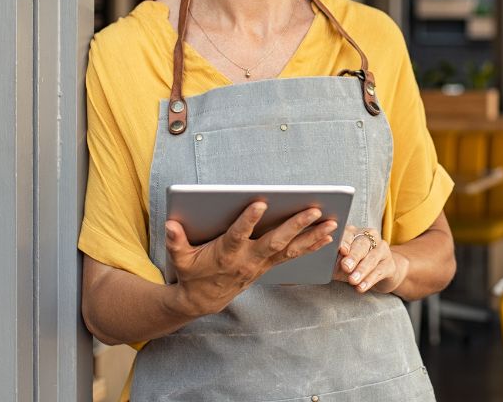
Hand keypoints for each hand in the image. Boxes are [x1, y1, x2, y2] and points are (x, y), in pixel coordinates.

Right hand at [164, 202, 337, 316]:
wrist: (204, 300)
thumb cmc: (192, 273)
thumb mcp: (180, 258)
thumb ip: (176, 241)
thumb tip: (171, 225)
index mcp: (226, 253)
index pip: (238, 235)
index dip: (248, 220)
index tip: (260, 203)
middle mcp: (248, 259)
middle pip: (275, 241)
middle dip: (295, 225)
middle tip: (314, 209)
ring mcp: (261, 264)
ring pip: (290, 249)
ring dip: (312, 236)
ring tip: (332, 222)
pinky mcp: (269, 266)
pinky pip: (293, 255)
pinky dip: (311, 246)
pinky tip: (327, 236)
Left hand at [334, 225, 408, 294]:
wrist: (378, 274)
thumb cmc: (354, 266)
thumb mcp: (340, 263)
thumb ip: (334, 261)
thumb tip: (323, 264)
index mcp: (354, 233)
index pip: (349, 234)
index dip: (345, 241)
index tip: (341, 250)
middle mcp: (370, 237)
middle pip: (362, 244)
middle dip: (353, 256)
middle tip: (346, 267)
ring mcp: (382, 249)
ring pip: (372, 258)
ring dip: (361, 270)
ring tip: (353, 281)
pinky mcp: (390, 264)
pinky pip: (380, 271)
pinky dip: (369, 280)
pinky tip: (362, 287)